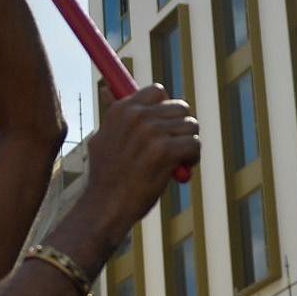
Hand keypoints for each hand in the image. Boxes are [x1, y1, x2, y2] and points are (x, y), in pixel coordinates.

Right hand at [69, 85, 202, 244]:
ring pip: (190, 126)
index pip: (157, 92)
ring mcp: (151, 132)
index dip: (165, 109)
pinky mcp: (165, 151)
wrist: (106, 205)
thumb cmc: (106, 177)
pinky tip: (181, 168)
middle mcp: (137, 116)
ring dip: (189, 144)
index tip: (165, 126)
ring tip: (177, 160)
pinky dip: (193, 157)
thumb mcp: (102, 138)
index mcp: (122, 110)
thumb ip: (114, 116)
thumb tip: (110, 90)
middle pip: (180, 108)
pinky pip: (194, 144)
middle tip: (175, 146)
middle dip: (182, 127)